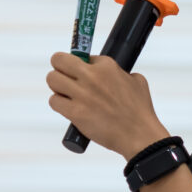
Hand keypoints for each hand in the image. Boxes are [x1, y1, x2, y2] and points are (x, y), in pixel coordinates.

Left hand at [46, 54, 169, 159]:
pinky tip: (66, 107)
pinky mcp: (75, 112)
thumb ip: (121, 73)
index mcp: (107, 66)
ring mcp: (82, 94)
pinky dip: (57, 103)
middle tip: (64, 76)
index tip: (85, 74)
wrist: (138, 135)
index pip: (83, 56)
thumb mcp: (136, 81)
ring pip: (52, 79)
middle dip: (59, 67)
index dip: (83, 65)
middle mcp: (92, 77)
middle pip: (59, 60)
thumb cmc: (139, 110)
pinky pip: (54, 101)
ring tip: (65, 93)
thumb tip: (111, 72)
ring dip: (56, 86)